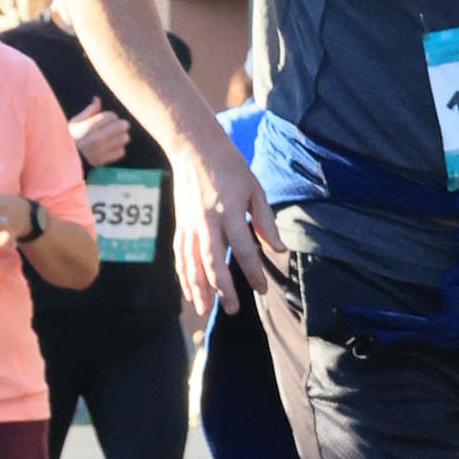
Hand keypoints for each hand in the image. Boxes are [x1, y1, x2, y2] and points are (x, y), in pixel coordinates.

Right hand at [68, 101, 134, 165]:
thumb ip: (89, 111)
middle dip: (121, 124)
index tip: (108, 120)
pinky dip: (118, 149)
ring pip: (124, 138)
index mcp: (89, 126)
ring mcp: (101, 150)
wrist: (64, 158)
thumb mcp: (76, 122)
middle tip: (118, 126)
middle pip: (122, 126)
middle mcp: (97, 138)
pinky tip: (111, 147)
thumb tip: (97, 99)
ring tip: (115, 137)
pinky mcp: (104, 160)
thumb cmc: (71, 136)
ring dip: (121, 136)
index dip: (111, 116)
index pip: (111, 116)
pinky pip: (121, 151)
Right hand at [170, 128, 281, 314]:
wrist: (194, 148)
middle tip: (233, 309)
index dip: (253, 272)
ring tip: (205, 310)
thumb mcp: (255, 190)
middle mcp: (206, 221)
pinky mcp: (180, 224)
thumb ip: (265, 221)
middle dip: (222, 288)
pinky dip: (184, 274)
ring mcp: (190, 224)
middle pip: (213, 261)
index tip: (262, 288)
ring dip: (199, 287)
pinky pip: (181, 254)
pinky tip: (190, 292)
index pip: (243, 249)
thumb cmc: (231, 168)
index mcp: (229, 212)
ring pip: (192, 262)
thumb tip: (279, 249)